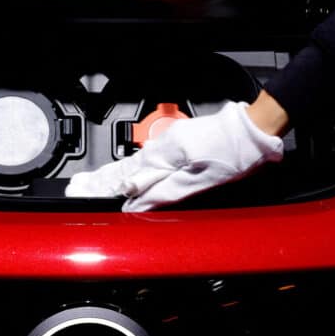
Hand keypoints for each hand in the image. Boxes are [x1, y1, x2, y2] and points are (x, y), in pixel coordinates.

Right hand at [66, 93, 287, 211]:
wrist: (255, 130)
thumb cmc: (235, 154)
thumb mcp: (198, 182)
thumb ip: (165, 194)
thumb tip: (136, 205)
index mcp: (166, 154)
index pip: (128, 177)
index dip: (107, 189)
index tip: (85, 194)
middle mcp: (164, 145)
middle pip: (127, 167)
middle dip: (103, 179)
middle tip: (79, 187)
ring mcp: (172, 141)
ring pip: (138, 161)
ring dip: (117, 173)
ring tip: (97, 183)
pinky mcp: (181, 141)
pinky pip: (151, 156)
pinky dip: (136, 166)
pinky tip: (131, 172)